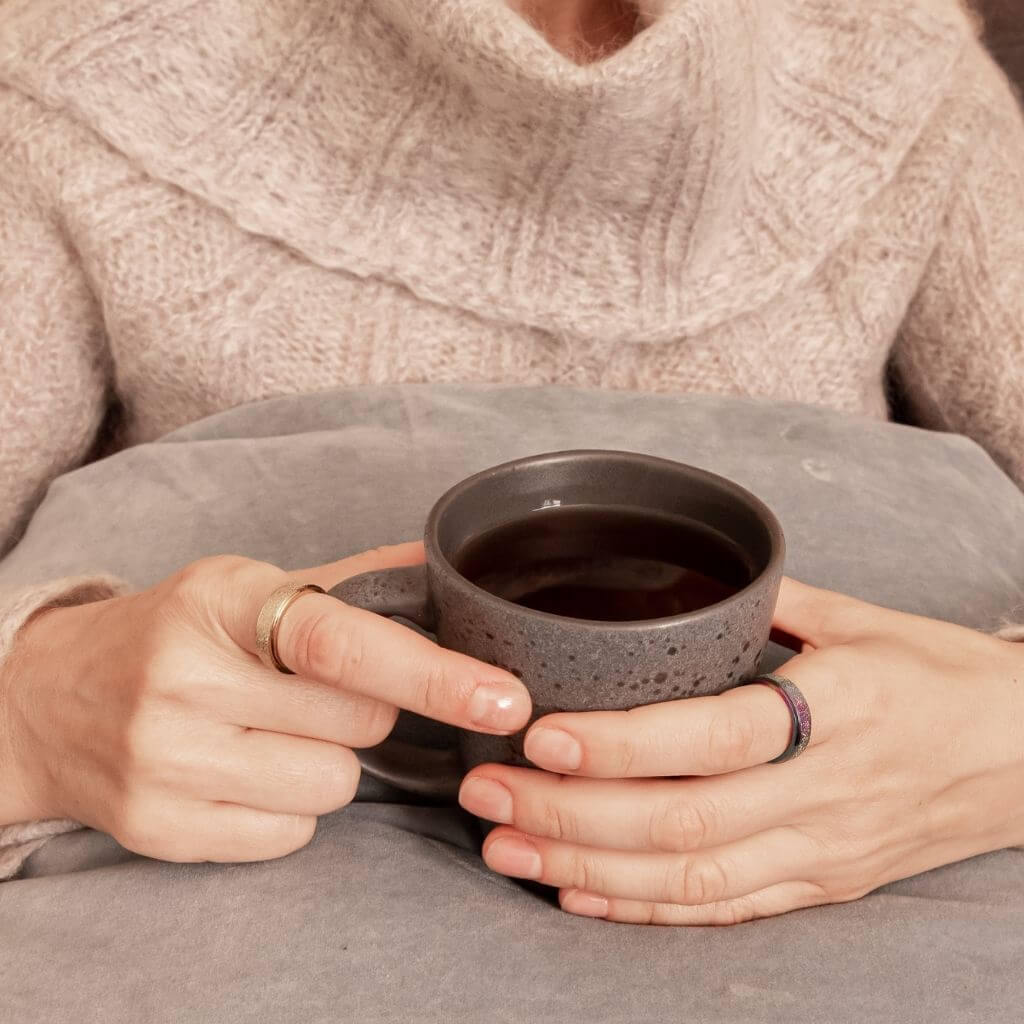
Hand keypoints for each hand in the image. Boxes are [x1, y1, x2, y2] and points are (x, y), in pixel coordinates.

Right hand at [0, 544, 529, 861]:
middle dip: (365, 710)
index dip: (432, 672)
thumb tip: (445, 565)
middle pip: (358, 722)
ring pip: (332, 786)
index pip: (341, 641)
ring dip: (328, 761)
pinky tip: (244, 771)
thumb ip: (350, 580)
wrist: (50, 700)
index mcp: (220, 601)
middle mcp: (184, 680)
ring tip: (272, 731)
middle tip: (315, 691)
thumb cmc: (175, 634)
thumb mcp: (247, 586)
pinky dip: (288, 809)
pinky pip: (289, 836)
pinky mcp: (159, 829)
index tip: (502, 698)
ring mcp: (166, 761)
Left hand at [459, 579, 1023, 924]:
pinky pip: (726, 910)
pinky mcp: (823, 884)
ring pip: (692, 878)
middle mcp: (826, 791)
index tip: (543, 734)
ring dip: (588, 869)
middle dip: (572, 815)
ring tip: (505, 850)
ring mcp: (823, 850)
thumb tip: (690, 583)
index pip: (718, 736)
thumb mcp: (866, 618)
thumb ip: (773, 603)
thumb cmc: (942, 674)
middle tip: (486, 795)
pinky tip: (579, 897)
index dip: (625, 743)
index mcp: (840, 708)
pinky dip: (646, 909)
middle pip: (684, 820)